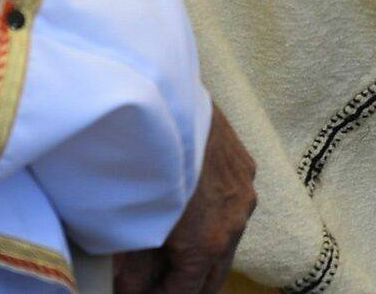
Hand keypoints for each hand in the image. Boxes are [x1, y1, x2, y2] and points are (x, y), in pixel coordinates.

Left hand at [113, 107, 255, 293]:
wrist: (167, 100)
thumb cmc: (143, 163)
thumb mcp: (130, 224)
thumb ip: (134, 269)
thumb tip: (131, 292)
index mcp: (208, 244)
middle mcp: (235, 222)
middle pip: (214, 276)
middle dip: (187, 287)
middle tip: (159, 288)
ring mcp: (244, 192)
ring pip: (228, 240)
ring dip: (203, 255)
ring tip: (173, 258)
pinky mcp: (245, 166)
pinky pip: (234, 206)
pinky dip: (216, 221)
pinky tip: (192, 214)